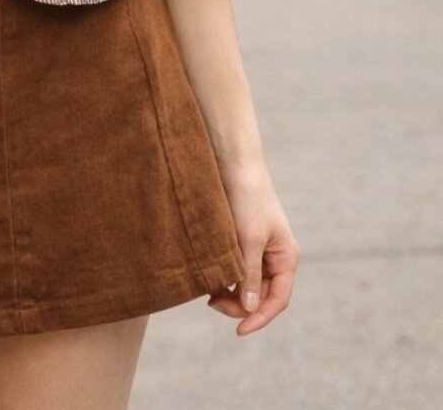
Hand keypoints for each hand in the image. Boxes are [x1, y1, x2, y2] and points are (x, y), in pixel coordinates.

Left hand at [208, 157, 300, 335]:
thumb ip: (250, 275)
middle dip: (239, 305)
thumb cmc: (247, 199)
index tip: (238, 331)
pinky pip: (237, 270)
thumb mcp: (248, 240)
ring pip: (247, 285)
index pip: (278, 300)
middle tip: (211, 303)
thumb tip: (250, 309)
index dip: (259, 318)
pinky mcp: (243, 242)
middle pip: (261, 296)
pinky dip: (225, 277)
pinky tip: (210, 277)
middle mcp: (276, 258)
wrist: (235, 164)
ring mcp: (260, 250)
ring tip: (208, 291)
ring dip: (229, 292)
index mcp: (286, 258)